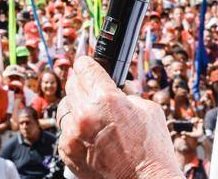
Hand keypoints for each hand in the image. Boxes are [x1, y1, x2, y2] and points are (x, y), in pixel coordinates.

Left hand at [58, 57, 181, 178]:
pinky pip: (65, 131)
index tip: (89, 66)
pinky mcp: (67, 151)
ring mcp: (73, 134)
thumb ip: (129, 93)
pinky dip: (75, 131)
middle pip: (72, 84)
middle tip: (93, 92)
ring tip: (93, 118)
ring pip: (65, 107)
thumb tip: (119, 85)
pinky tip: (90, 137)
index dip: (88, 65)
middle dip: (83, 85)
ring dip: (76, 108)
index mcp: (106, 98)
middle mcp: (85, 113)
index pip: (84, 66)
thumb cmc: (152, 151)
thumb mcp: (149, 111)